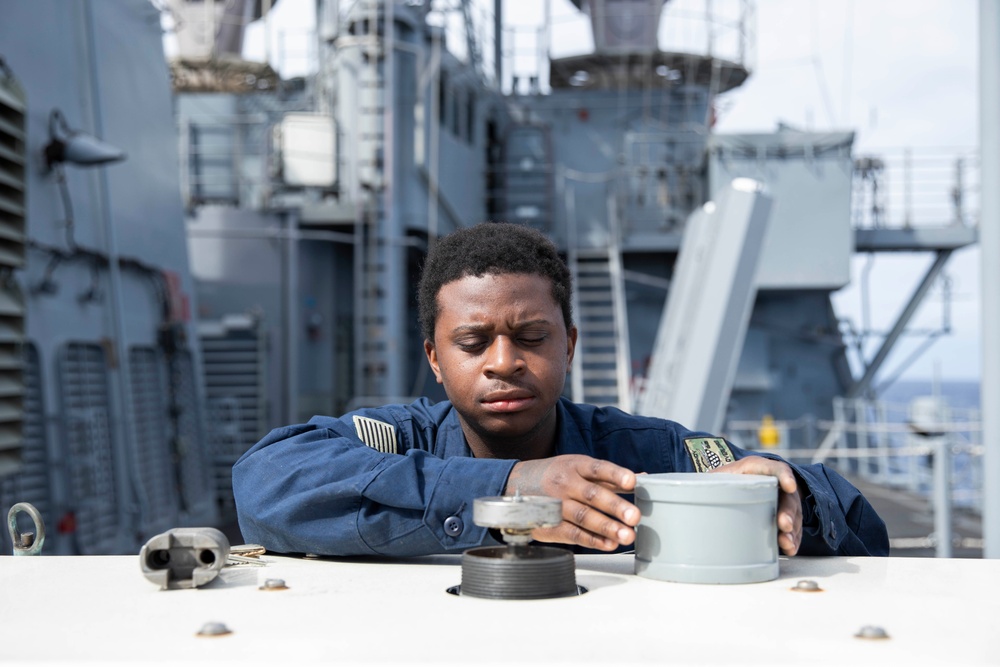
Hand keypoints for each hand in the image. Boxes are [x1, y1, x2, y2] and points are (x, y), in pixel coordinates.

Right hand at [504, 455, 639, 550]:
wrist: (514, 486)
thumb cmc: (555, 475)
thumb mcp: (578, 468)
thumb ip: (610, 477)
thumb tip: (644, 479)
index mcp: (574, 465)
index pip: (597, 468)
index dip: (615, 474)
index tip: (632, 480)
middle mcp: (564, 483)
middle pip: (591, 495)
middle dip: (614, 506)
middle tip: (634, 516)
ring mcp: (555, 505)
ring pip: (583, 517)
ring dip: (606, 527)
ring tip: (627, 536)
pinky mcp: (550, 524)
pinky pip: (572, 534)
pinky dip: (592, 540)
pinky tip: (608, 544)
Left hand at [711, 456, 802, 555]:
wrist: (733, 483)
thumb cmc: (724, 479)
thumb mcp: (716, 476)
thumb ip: (708, 482)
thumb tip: (687, 493)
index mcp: (756, 468)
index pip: (774, 468)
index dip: (783, 476)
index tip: (789, 485)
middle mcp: (774, 483)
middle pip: (787, 496)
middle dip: (787, 511)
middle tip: (783, 524)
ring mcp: (782, 500)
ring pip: (793, 514)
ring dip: (792, 530)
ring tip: (786, 543)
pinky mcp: (783, 515)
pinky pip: (793, 527)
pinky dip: (793, 539)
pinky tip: (789, 548)